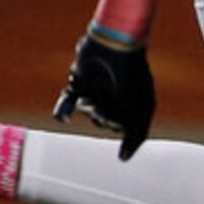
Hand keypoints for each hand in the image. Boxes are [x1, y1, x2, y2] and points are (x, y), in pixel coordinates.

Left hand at [53, 32, 156, 159]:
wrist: (113, 44)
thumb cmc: (132, 74)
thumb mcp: (141, 108)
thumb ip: (135, 135)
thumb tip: (122, 160)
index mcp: (135, 100)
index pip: (123, 126)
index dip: (118, 126)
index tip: (118, 121)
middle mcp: (116, 95)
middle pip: (104, 121)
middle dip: (103, 118)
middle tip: (103, 109)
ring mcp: (98, 87)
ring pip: (88, 111)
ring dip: (90, 109)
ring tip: (92, 99)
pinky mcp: (80, 79)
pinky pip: (70, 99)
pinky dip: (65, 108)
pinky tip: (62, 115)